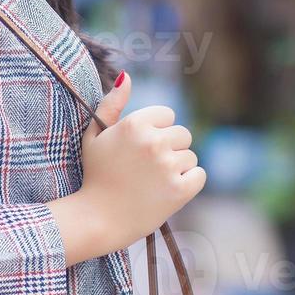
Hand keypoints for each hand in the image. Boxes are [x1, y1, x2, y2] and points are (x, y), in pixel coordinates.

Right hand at [76, 71, 205, 254]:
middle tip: (148, 166)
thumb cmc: (95, 174)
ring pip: (190, 156)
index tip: (142, 147)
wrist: (98, 218)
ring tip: (154, 180)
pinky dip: (189, 182)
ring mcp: (168, 166)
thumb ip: (112, 103)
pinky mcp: (180, 190)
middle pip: (183, 134)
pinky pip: (199, 175)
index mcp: (135, 124)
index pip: (168, 115)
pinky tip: (169, 189)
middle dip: (170, 147)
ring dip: (178, 166)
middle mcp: (154, 142)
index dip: (157, 130)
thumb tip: (127, 76)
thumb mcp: (95, 135)